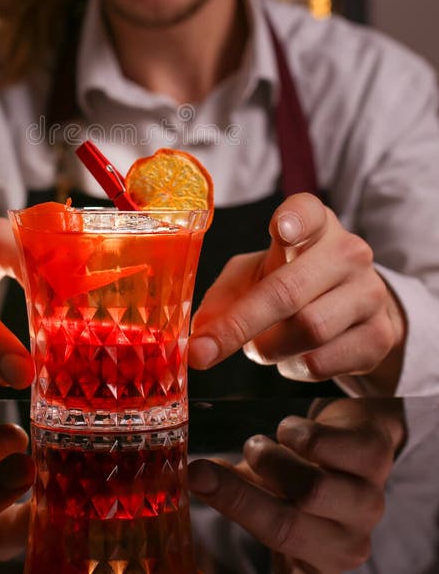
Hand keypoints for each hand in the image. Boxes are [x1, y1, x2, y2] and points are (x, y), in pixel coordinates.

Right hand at [188, 398, 404, 573]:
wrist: (354, 436)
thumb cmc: (303, 472)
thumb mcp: (268, 496)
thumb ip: (235, 493)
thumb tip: (187, 478)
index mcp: (320, 561)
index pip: (275, 553)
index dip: (233, 516)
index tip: (194, 486)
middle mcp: (349, 543)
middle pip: (288, 527)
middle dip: (238, 494)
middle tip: (203, 468)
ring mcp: (369, 502)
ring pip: (312, 490)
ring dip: (272, 461)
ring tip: (258, 447)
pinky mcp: (376, 457)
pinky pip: (329, 447)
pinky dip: (297, 433)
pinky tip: (291, 431)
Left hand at [189, 193, 405, 390]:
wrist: (350, 309)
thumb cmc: (290, 281)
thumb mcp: (253, 276)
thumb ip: (224, 297)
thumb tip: (200, 334)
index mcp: (313, 224)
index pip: (307, 212)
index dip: (294, 219)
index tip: (280, 230)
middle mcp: (347, 252)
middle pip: (289, 290)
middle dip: (239, 324)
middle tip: (202, 351)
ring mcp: (369, 292)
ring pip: (307, 330)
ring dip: (268, 348)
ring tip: (261, 345)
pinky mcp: (380, 335)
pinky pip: (323, 362)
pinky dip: (294, 367)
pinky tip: (294, 355)